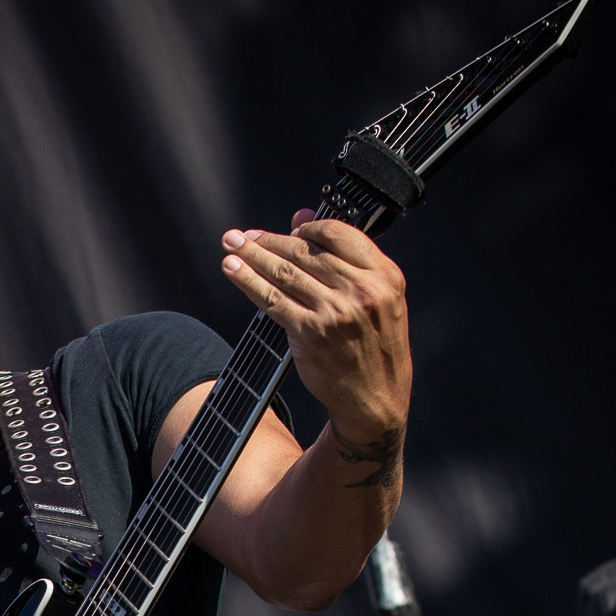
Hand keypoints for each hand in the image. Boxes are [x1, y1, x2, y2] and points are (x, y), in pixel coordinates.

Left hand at [220, 209, 410, 444]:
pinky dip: (248, 282)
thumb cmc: (373, 344)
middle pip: (304, 253)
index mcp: (384, 275)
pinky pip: (272, 300)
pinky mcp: (310, 334)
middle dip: (268, 241)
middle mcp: (360, 290)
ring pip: (284, 273)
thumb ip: (343, 258)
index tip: (289, 231)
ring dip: (251, 256)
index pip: (338, 233)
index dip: (308, 228)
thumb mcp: (376, 297)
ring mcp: (334, 312)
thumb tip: (301, 218)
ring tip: (231, 244)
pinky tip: (233, 270)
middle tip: (241, 235)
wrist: (374, 397)